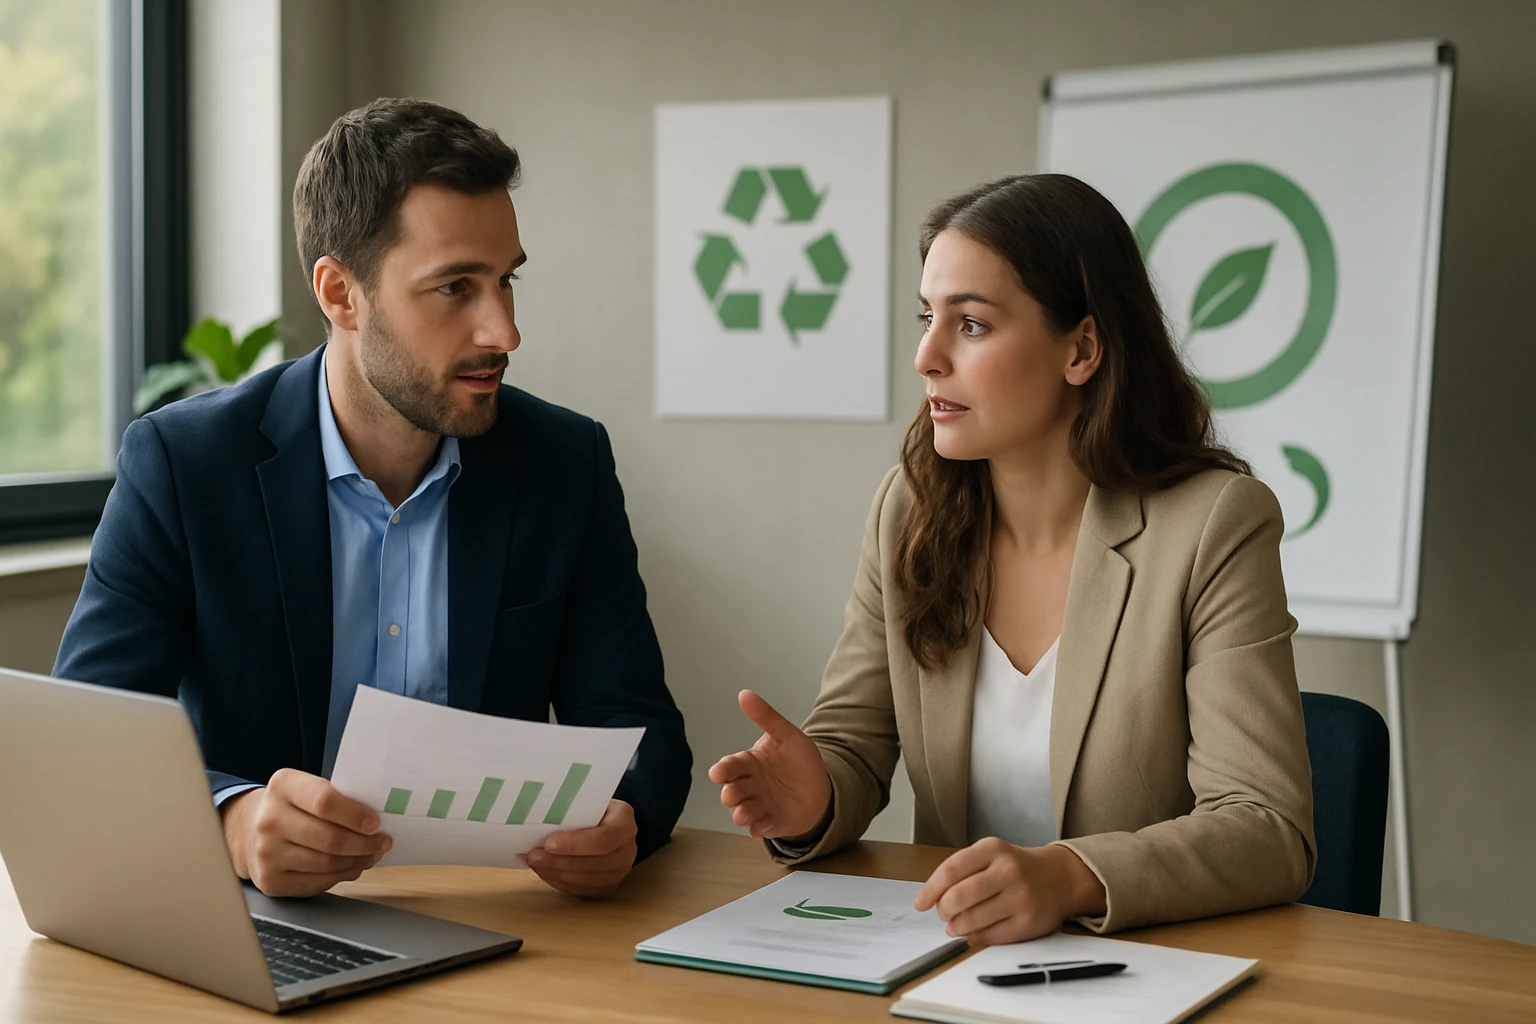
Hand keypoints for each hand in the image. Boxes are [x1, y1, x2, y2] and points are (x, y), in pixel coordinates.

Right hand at [221, 768, 391, 897]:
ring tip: (370, 854)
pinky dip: (341, 876)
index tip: (377, 823)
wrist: (250, 830)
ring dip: (357, 861)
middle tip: (383, 842)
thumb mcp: (308, 788)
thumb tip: (377, 820)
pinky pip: (317, 882)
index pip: (324, 801)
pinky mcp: (270, 880)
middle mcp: (269, 820)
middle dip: (365, 843)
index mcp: (283, 787)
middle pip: (330, 838)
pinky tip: (351, 866)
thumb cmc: (293, 807)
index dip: (356, 815)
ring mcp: (267, 853)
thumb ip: (338, 798)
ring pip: (327, 863)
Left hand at [526, 799, 637, 897]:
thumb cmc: (592, 809)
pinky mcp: (610, 886)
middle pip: (595, 863)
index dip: (575, 844)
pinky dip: (562, 884)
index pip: (603, 838)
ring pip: (588, 880)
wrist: (607, 823)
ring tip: (535, 864)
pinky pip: (585, 891)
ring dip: (557, 874)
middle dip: (560, 862)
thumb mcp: (587, 801)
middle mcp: (628, 848)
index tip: (548, 843)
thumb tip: (538, 821)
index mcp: (625, 820)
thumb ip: (571, 811)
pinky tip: (546, 873)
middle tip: (534, 856)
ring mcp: (622, 870)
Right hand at [708, 689, 831, 839]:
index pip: (730, 766)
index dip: (722, 770)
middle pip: (731, 791)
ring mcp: (758, 805)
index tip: (718, 773)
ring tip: (745, 814)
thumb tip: (744, 693)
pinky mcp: (769, 823)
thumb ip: (766, 717)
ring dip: (741, 813)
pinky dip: (758, 828)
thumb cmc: (800, 761)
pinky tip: (762, 826)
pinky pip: (759, 828)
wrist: (821, 788)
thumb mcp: (787, 735)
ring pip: (741, 812)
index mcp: (749, 763)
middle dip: (730, 794)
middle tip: (732, 794)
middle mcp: (749, 785)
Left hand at [914, 838, 1106, 946]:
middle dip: (943, 910)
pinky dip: (975, 937)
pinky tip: (973, 932)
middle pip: (959, 897)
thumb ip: (960, 870)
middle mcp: (1008, 871)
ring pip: (972, 920)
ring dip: (956, 926)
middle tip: (942, 913)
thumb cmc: (1014, 867)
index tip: (920, 903)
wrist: (1058, 877)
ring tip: (955, 925)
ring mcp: (1021, 897)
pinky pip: (991, 936)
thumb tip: (927, 899)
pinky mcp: (1029, 922)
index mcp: (992, 849)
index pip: (950, 871)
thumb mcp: (989, 855)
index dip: (930, 890)